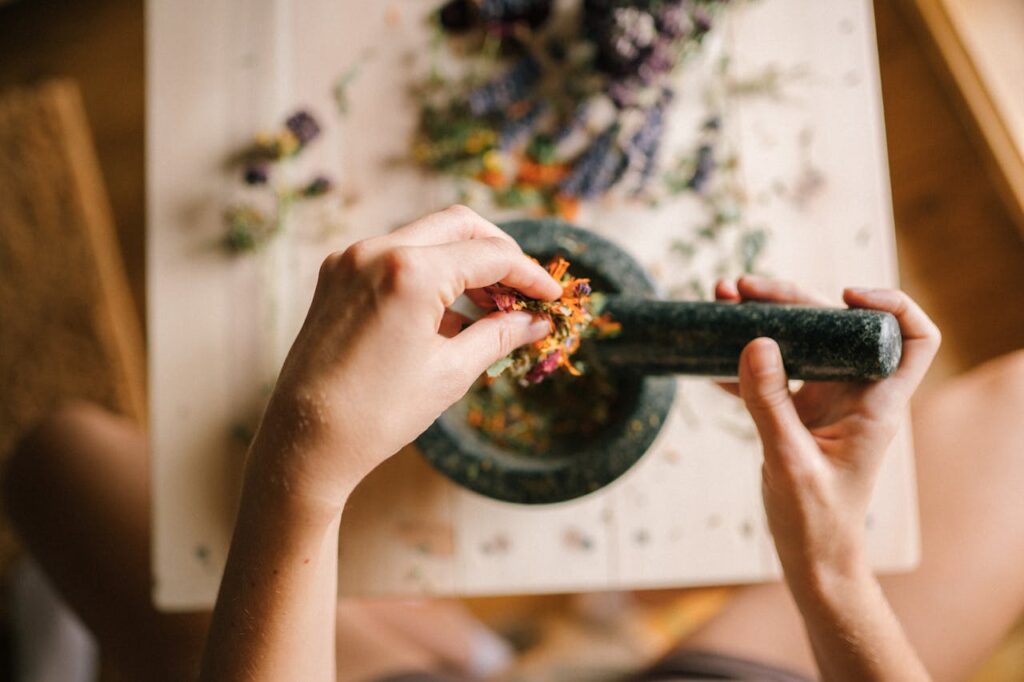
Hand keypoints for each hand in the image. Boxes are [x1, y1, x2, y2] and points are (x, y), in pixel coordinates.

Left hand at [247, 206, 560, 515]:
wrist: (305, 441)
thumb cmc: (378, 414)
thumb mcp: (451, 372)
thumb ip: (499, 335)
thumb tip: (537, 322)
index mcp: (409, 273)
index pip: (489, 256)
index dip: (529, 275)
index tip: (551, 297)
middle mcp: (376, 251)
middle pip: (459, 225)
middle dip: (498, 253)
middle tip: (523, 289)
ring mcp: (350, 260)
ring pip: (426, 238)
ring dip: (463, 262)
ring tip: (491, 308)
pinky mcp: (335, 276)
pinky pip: (395, 257)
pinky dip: (429, 274)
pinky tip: (448, 313)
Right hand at [717, 276, 940, 581]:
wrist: (810, 557)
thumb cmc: (816, 520)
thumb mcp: (789, 460)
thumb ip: (770, 402)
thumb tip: (755, 341)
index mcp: (875, 403)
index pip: (911, 338)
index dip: (888, 305)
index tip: (841, 296)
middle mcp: (854, 393)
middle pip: (834, 324)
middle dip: (789, 298)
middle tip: (741, 287)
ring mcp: (824, 399)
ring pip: (799, 341)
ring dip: (761, 318)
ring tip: (721, 299)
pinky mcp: (797, 411)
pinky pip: (772, 371)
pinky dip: (742, 358)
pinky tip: (709, 354)